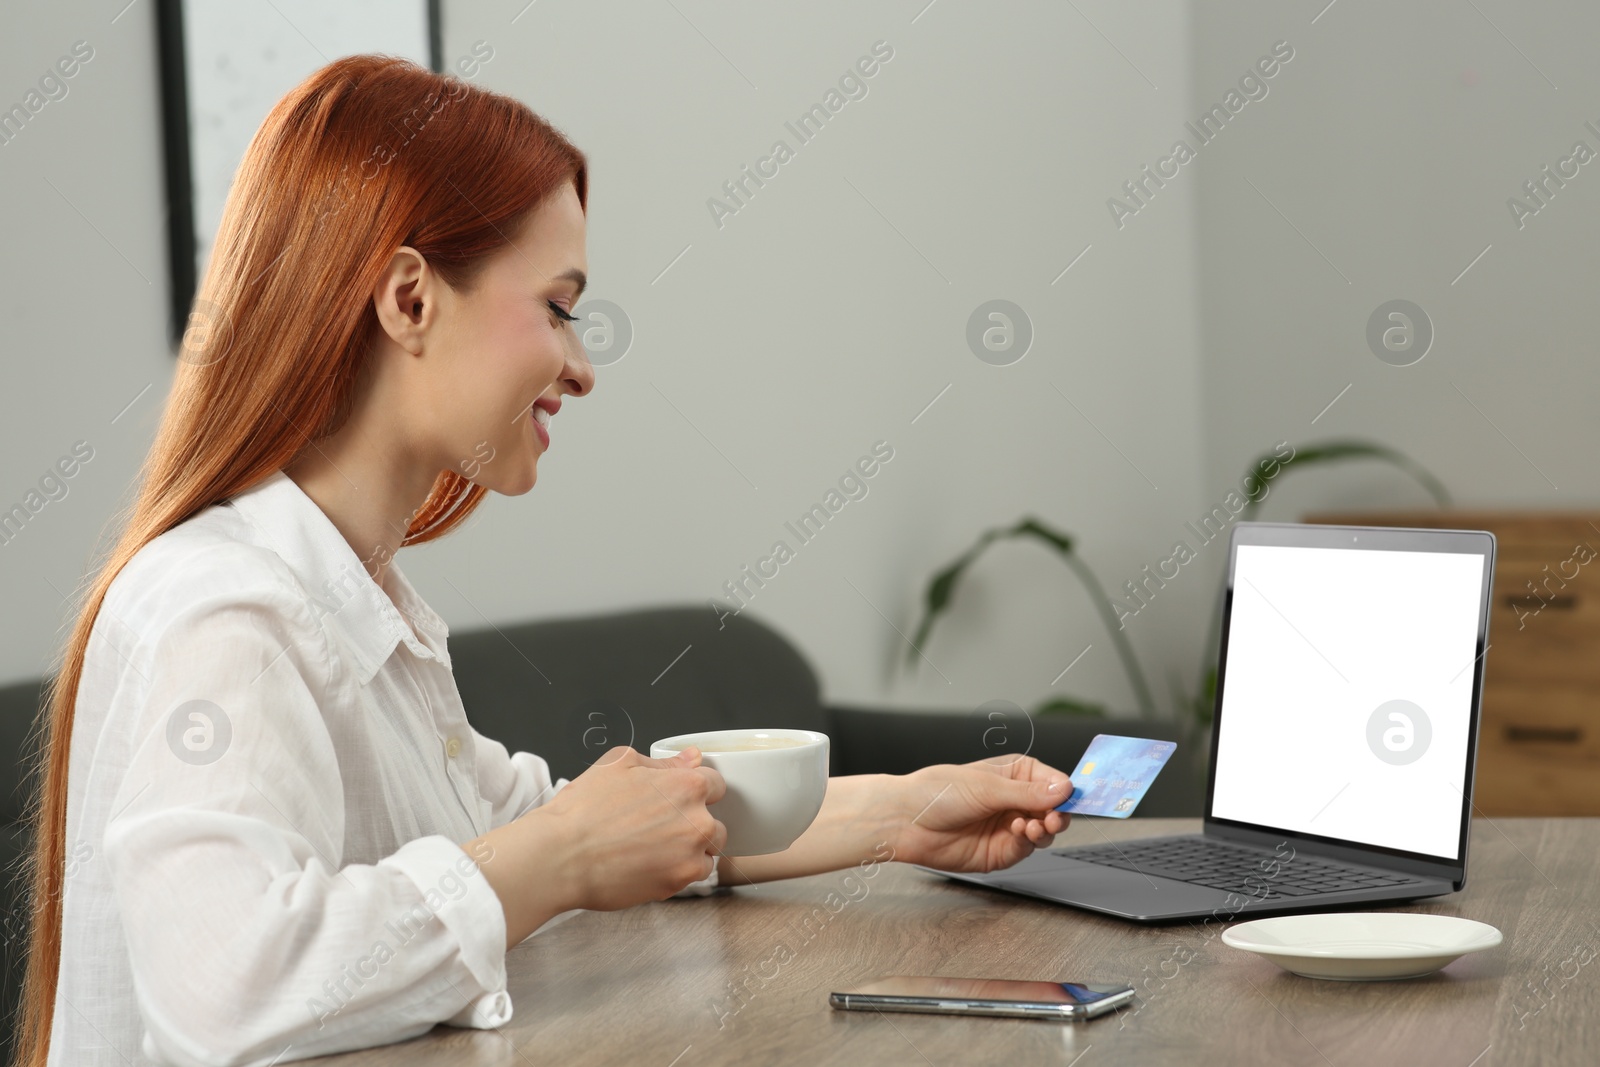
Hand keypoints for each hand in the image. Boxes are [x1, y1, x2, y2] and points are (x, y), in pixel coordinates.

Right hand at [539, 745, 726, 910]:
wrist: (560, 856)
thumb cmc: (583, 809)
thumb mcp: (619, 764)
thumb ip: (664, 762)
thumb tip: (691, 758)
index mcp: (687, 786)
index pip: (717, 785)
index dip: (696, 790)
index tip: (680, 800)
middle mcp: (697, 821)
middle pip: (717, 823)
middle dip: (695, 824)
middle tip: (660, 828)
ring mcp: (690, 856)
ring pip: (707, 853)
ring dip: (690, 850)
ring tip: (653, 848)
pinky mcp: (677, 884)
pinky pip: (692, 877)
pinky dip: (677, 872)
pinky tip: (650, 864)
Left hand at [889, 755, 1071, 873]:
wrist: (907, 821)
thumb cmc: (937, 792)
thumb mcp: (986, 786)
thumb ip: (1027, 793)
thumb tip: (1064, 789)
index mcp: (1015, 774)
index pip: (1053, 782)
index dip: (1067, 791)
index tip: (1074, 799)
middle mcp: (1015, 800)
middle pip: (1054, 810)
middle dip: (1059, 814)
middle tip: (1055, 818)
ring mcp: (1009, 826)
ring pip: (1044, 832)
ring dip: (1045, 829)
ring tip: (1033, 826)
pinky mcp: (1001, 851)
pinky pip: (1026, 849)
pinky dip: (1028, 842)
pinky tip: (1018, 832)